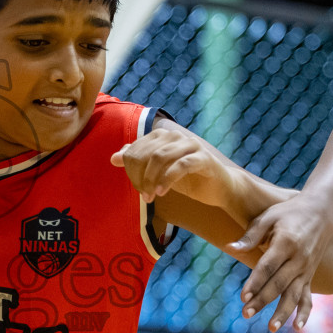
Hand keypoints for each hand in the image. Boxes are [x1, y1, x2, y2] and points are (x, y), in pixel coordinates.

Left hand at [110, 123, 237, 207]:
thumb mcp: (158, 172)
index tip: (138, 188)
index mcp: (161, 136)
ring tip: (151, 196)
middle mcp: (175, 136)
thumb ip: (137, 162)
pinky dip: (167, 179)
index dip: (131, 171)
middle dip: (140, 176)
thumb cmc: (186, 179)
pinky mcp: (203, 158)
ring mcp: (190, 145)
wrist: (218, 188)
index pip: (135, 150)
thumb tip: (113, 158)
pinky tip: (162, 192)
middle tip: (144, 195)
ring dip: (151, 179)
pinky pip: (180, 165)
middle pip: (145, 153)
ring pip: (160, 157)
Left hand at [234, 191, 332, 332]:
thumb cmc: (289, 211)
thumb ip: (250, 235)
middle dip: (262, 301)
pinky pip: (309, 297)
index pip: (268, 267)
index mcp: (286, 242)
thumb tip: (229, 248)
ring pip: (294, 295)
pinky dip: (305, 313)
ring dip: (283, 313)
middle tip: (246, 314)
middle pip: (278, 284)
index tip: (243, 297)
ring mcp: (306, 269)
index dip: (255, 282)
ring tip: (271, 328)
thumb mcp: (268, 216)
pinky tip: (298, 328)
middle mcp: (299, 259)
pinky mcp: (310, 275)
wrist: (322, 210)